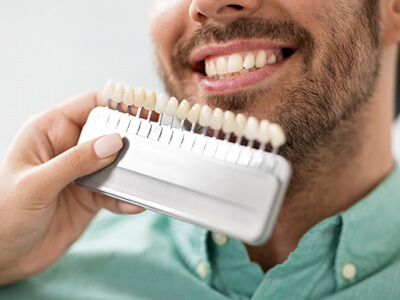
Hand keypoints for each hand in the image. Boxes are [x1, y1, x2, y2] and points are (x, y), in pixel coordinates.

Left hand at [0, 90, 144, 284]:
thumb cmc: (3, 214)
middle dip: (132, 137)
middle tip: (156, 142)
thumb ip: (76, 162)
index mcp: (50, 131)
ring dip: (132, 170)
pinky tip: (134, 204)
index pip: (90, 105)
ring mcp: (82, 172)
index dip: (118, 103)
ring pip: (117, 162)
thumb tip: (114, 142)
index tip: (145, 108)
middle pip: (110, 131)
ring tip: (147, 176)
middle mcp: (69, 148)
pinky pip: (116, 191)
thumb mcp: (37, 184)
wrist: (4, 257)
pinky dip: (127, 197)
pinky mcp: (91, 196)